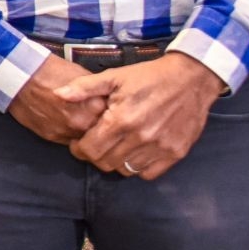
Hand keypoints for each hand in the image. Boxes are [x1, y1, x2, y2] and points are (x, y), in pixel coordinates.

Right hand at [7, 54, 108, 144]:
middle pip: (104, 134)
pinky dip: (71, 134)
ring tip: (80, 119)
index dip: (115, 115)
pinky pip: (69, 141)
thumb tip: (109, 102)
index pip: (116, 119)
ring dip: (86, 133)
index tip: (114, 111)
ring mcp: (67, 132)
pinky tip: (66, 121)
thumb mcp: (81, 75)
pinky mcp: (52, 137)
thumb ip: (97, 93)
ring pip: (86, 141)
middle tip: (97, 118)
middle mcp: (83, 123)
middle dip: (103, 128)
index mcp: (95, 106)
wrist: (19, 75)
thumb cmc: (50, 71)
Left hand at [59, 53, 226, 179]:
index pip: (90, 150)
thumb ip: (84, 87)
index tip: (79, 142)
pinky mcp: (176, 153)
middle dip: (95, 156)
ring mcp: (160, 147)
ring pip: (126, 170)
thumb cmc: (148, 77)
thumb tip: (57, 94)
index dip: (79, 149)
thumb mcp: (114, 76)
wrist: (191, 78)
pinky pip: (149, 173)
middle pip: (105, 163)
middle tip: (95, 144)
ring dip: (115, 161)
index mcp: (121, 119)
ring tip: (114, 146)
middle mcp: (140, 137)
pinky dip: (138, 166)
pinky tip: (135, 151)